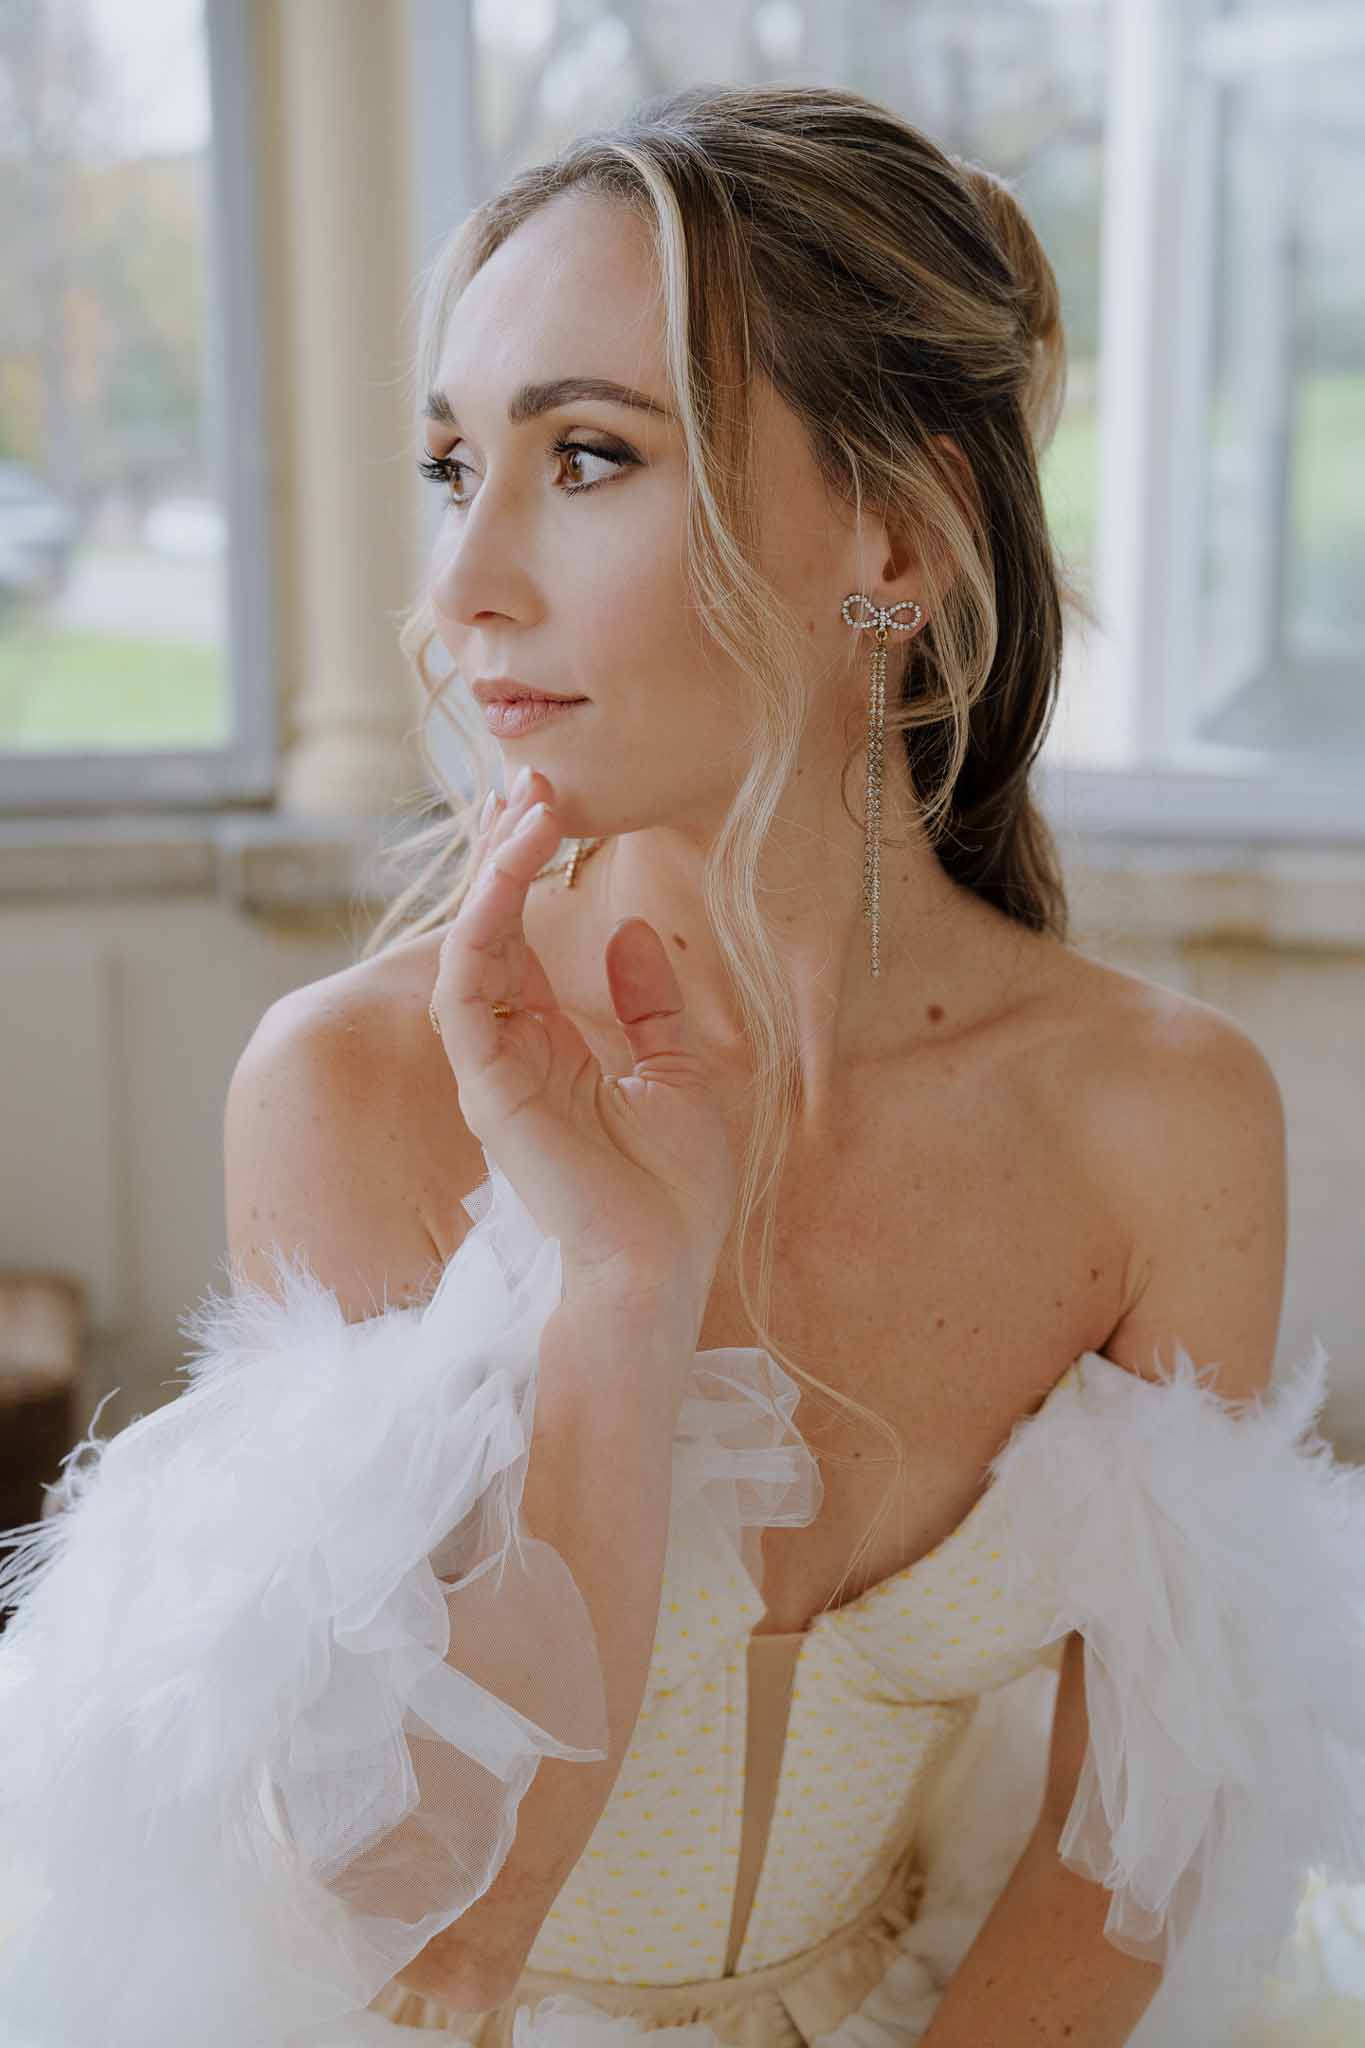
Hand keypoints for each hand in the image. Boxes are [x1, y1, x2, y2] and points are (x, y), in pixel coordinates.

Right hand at [430, 770, 735, 1308]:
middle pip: (489, 932)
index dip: (527, 875)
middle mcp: (510, 1053)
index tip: (547, 808)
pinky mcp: (485, 1083)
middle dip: (503, 854)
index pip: (522, 944)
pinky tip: (512, 869)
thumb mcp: (677, 1073)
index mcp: (550, 1050)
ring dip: (493, 874)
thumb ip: (647, 1007)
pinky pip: (466, 987)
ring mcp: (491, 1068)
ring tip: (525, 807)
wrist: (659, 1265)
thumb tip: (632, 933)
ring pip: (471, 948)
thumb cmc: (671, 1191)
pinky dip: (484, 923)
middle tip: (527, 779)